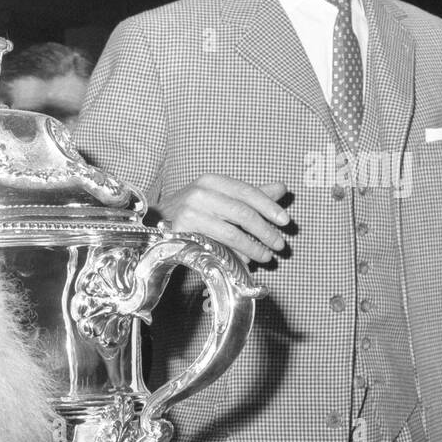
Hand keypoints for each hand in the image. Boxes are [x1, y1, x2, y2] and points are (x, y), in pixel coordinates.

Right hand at [158, 176, 290, 264]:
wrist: (156, 222)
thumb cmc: (194, 210)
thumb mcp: (221, 197)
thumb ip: (250, 195)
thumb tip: (282, 188)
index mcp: (212, 180)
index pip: (247, 192)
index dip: (269, 207)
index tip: (285, 221)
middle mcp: (199, 193)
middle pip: (242, 213)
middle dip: (265, 231)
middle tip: (279, 244)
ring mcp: (189, 213)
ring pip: (231, 233)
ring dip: (253, 247)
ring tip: (266, 256)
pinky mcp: (183, 233)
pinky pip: (216, 247)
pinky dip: (234, 255)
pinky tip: (245, 260)